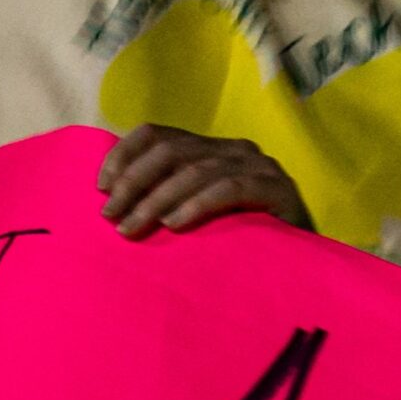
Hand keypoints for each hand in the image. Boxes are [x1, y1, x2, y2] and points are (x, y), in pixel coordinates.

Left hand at [97, 124, 313, 237]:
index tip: (100, 185)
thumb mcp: (195, 215)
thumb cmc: (239, 243)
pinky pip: (230, 189)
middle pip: (172, 150)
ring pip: (197, 170)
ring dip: (158, 199)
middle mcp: (234, 149)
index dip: (125, 153)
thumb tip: (111, 201)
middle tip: (111, 215)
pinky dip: (198, 204)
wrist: (300, 266)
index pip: (159, 133)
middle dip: (134, 181)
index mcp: (211, 148)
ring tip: (133, 227)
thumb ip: (166, 200)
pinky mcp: (277, 189)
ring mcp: (259, 166)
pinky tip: (175, 224)